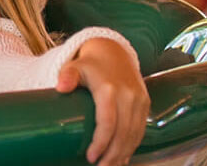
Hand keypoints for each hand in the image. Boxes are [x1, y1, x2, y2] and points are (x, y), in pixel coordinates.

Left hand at [56, 38, 147, 165]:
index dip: (100, 143)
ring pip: (134, 133)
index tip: (90, 157)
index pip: (108, 122)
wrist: (113, 51)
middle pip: (123, 133)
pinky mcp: (145, 103)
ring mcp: (139, 100)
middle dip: (112, 154)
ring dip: (124, 153)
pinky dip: (133, 145)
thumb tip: (61, 87)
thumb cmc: (89, 64)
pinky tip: (124, 157)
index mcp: (109, 89)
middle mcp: (128, 95)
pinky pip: (141, 129)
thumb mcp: (74, 66)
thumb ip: (67, 75)